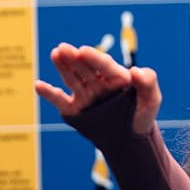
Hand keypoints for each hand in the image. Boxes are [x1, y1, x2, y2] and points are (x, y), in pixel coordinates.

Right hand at [34, 42, 160, 134]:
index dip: (94, 58)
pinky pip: (60, 100)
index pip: (105, 66)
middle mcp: (99, 84)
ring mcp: (86, 96)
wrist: (131, 140)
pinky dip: (49, 94)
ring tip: (55, 54)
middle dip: (75, 58)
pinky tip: (38, 85)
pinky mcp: (74, 110)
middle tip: (64, 48)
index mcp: (117, 78)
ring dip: (63, 67)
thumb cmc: (142, 117)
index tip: (83, 51)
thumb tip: (135, 71)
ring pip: (73, 79)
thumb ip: (149, 83)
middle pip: (86, 68)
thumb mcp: (151, 100)